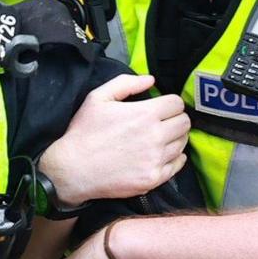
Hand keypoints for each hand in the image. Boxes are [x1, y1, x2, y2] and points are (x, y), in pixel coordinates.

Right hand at [38, 73, 189, 205]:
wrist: (73, 169)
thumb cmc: (84, 132)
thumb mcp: (97, 98)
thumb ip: (126, 83)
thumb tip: (151, 80)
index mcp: (145, 114)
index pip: (177, 103)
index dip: (169, 103)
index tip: (161, 108)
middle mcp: (155, 136)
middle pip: (184, 123)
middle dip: (175, 120)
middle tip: (162, 123)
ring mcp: (156, 159)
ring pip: (182, 143)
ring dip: (174, 139)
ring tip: (159, 139)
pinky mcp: (153, 178)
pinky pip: (177, 165)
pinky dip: (174, 158)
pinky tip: (161, 155)